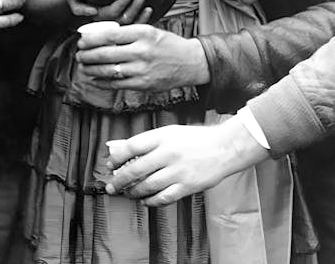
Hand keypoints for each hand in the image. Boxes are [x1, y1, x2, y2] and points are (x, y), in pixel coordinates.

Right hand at [67, 0, 152, 24]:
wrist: (75, 9)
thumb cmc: (76, 2)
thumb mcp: (74, 2)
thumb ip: (79, 8)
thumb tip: (92, 12)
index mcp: (97, 18)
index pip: (112, 12)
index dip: (122, 3)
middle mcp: (107, 24)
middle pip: (124, 19)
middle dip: (134, 6)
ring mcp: (115, 26)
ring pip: (131, 23)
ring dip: (140, 13)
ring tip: (147, 4)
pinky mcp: (121, 26)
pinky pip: (134, 26)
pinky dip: (142, 20)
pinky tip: (148, 12)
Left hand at [75, 25, 208, 90]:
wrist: (190, 62)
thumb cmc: (169, 44)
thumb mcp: (150, 30)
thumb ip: (128, 33)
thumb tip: (101, 36)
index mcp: (143, 33)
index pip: (110, 35)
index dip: (91, 39)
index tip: (82, 40)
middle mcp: (142, 51)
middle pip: (106, 53)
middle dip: (87, 54)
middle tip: (78, 54)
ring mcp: (142, 69)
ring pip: (109, 70)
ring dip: (91, 69)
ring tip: (83, 66)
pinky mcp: (143, 84)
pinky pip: (117, 84)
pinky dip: (102, 82)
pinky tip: (95, 78)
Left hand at [104, 119, 268, 204]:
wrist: (224, 148)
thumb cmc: (195, 139)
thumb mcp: (169, 133)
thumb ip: (146, 142)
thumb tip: (118, 147)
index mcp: (162, 136)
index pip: (131, 146)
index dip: (117, 157)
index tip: (111, 164)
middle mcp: (168, 153)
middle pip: (135, 169)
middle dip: (119, 180)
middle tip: (111, 186)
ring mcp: (178, 171)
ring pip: (147, 186)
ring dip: (133, 192)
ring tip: (128, 193)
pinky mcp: (187, 186)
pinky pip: (163, 197)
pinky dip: (151, 201)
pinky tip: (145, 200)